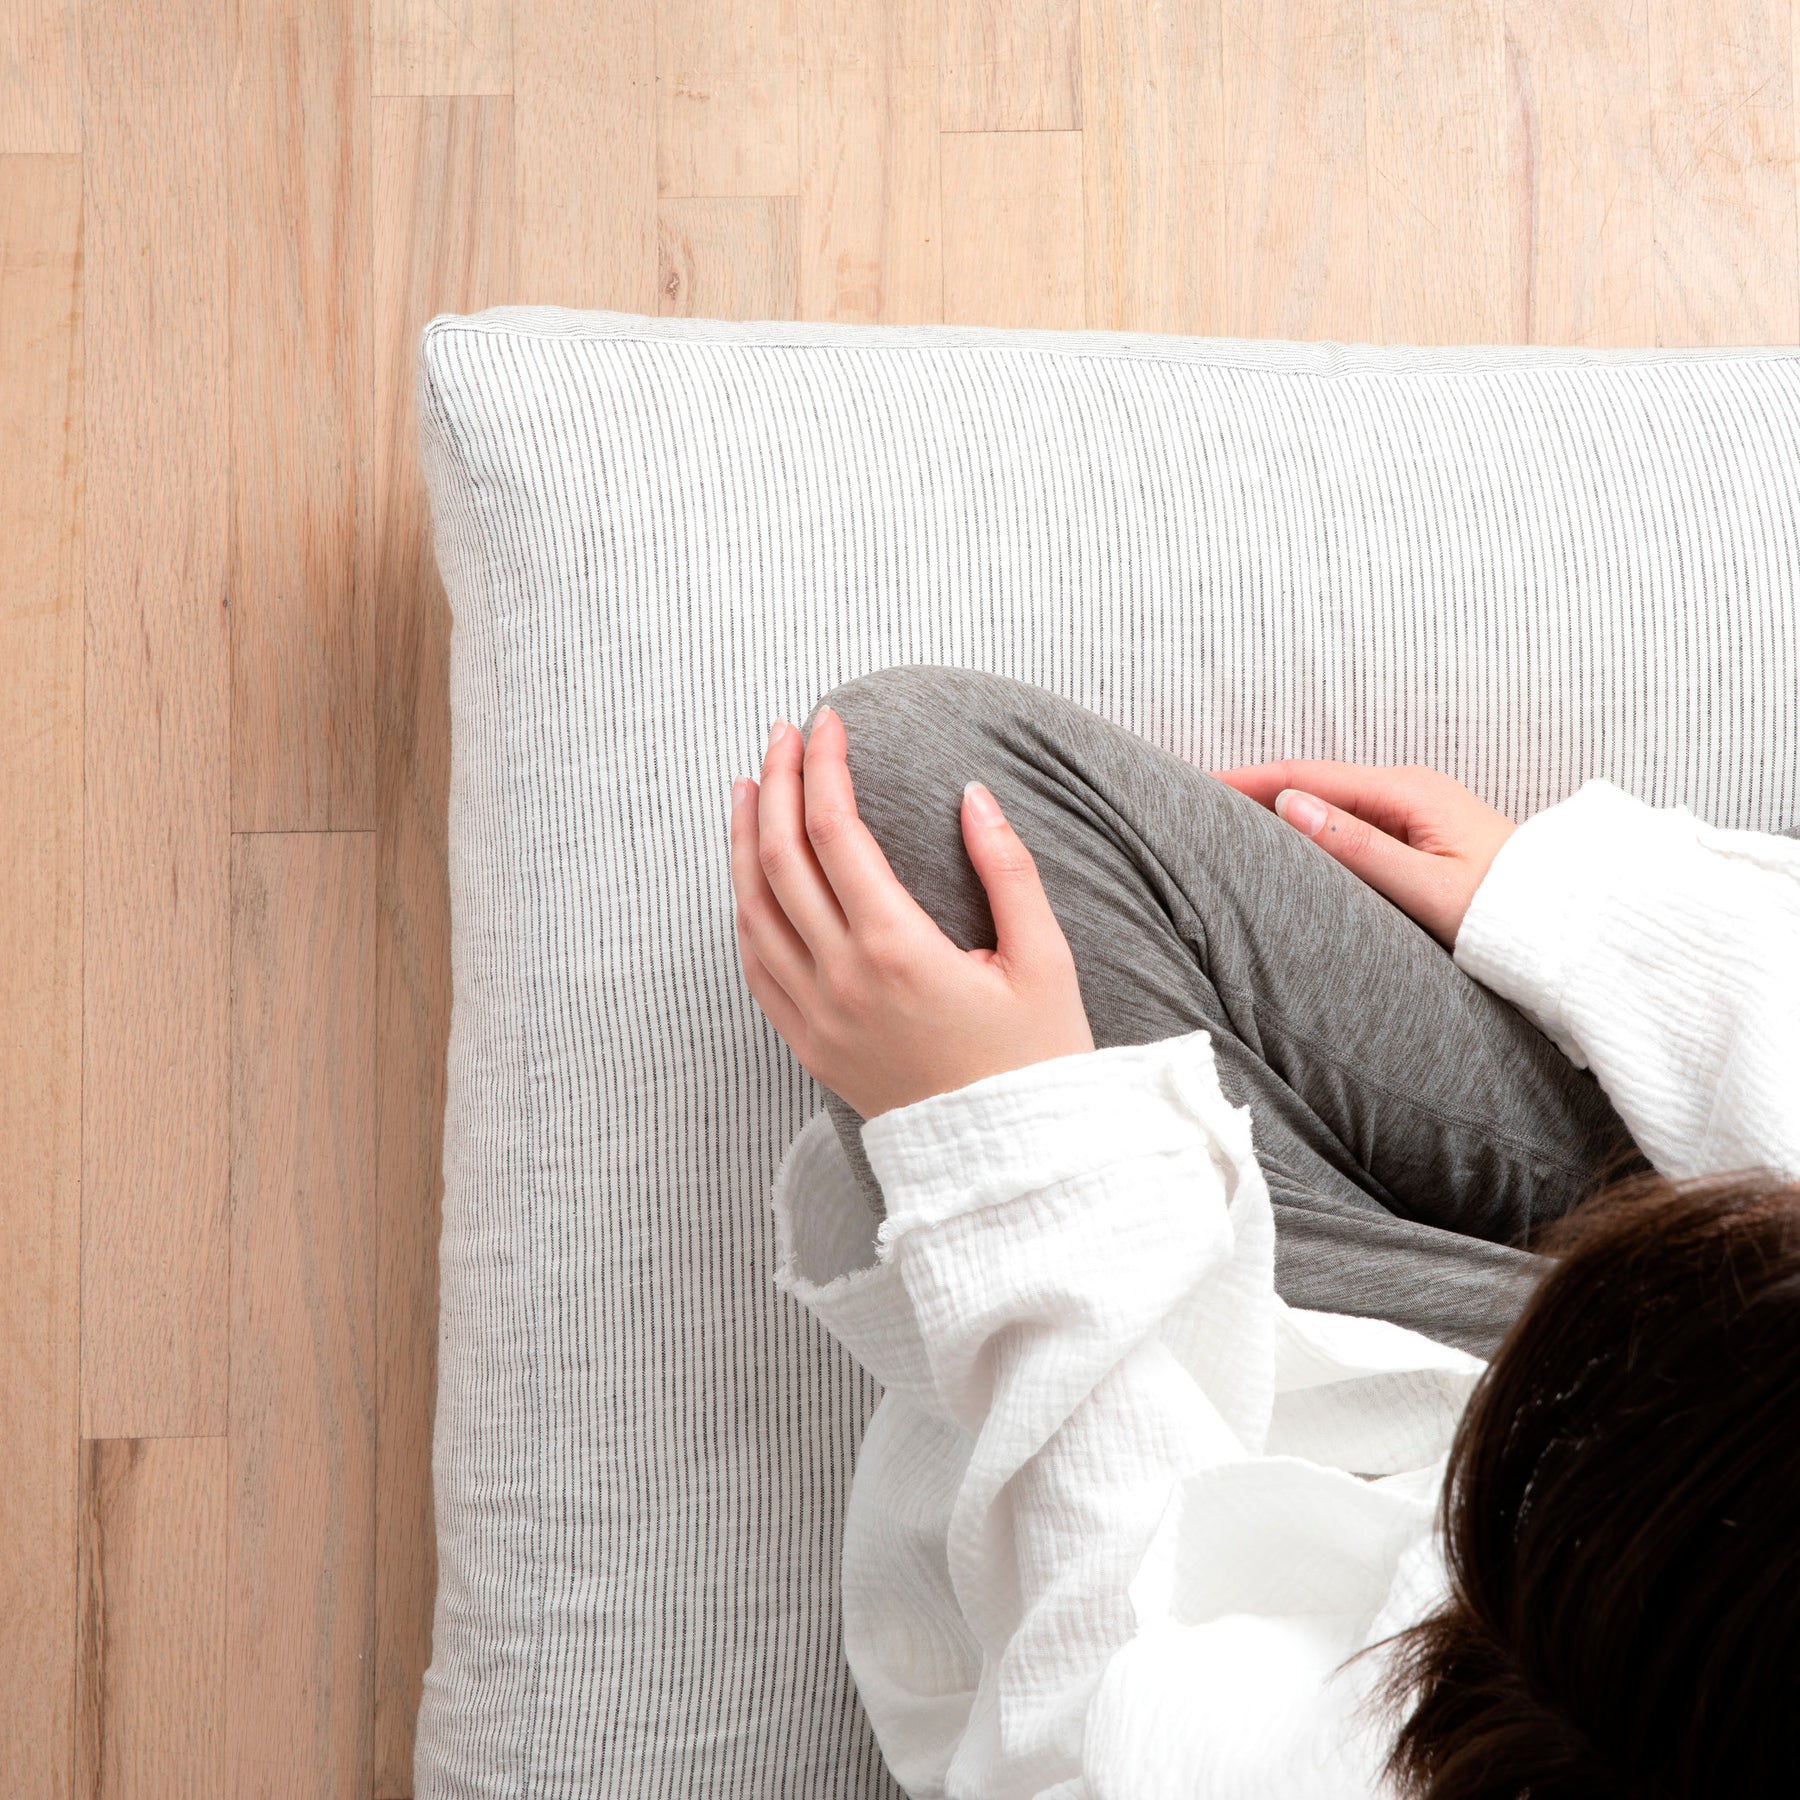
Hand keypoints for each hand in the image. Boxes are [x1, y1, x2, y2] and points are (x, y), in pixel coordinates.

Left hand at [728, 705, 1094, 1119]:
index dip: (825, 767)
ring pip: (753, 911)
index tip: (830, 722)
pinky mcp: (810, 1047)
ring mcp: (816, 1017)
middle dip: (779, 783)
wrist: (1013, 1163)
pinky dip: (745, 911)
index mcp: (898, 950)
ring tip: (750, 788)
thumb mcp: (1046, 960)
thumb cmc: (1037, 1061)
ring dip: (744, 841)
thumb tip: (972, 795)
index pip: (836, 832)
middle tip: (784, 733)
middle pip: (782, 859)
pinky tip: (749, 879)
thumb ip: (1009, 870)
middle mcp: (842, 980)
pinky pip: (756, 967)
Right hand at [1210, 760, 1517, 950]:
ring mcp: (1417, 812)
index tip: (1194, 785)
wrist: (1578, 929)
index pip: (1304, 776)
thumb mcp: (1426, 889)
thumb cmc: (1510, 915)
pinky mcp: (1423, 837)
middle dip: (1253, 790)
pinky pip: (1351, 824)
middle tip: (1194, 804)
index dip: (1245, 780)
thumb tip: (1289, 805)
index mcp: (1407, 792)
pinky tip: (1286, 847)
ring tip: (1226, 824)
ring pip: (1330, 804)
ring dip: (1279, 811)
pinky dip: (1310, 830)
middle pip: (1312, 783)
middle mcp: (1409, 791)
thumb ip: (1357, 849)